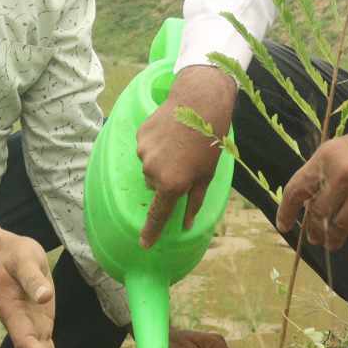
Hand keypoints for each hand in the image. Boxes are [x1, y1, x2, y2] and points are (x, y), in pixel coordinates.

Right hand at [136, 65, 238, 247]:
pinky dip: (156, 145)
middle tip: (184, 162)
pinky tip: (171, 133)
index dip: (151, 231)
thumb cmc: (208, 142)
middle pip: (154, 185)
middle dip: (166, 179)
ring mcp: (144, 152)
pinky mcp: (140, 136)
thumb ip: (194, 201)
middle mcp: (153, 171)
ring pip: (149, 165)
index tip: (144, 243)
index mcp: (172, 185)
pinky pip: (145, 148)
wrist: (199, 103)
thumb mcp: (207, 175)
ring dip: (161, 160)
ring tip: (179, 144)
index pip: (158, 214)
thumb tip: (186, 224)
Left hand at [277, 86, 347, 251]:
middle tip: (315, 238)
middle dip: (314, 231)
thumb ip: (321, 175)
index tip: (283, 226)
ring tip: (334, 240)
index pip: (296, 190)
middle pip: (318, 215)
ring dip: (335, 238)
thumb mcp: (337, 149)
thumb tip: (307, 208)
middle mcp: (344, 174)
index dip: (286, 212)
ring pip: (341, 227)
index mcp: (326, 158)